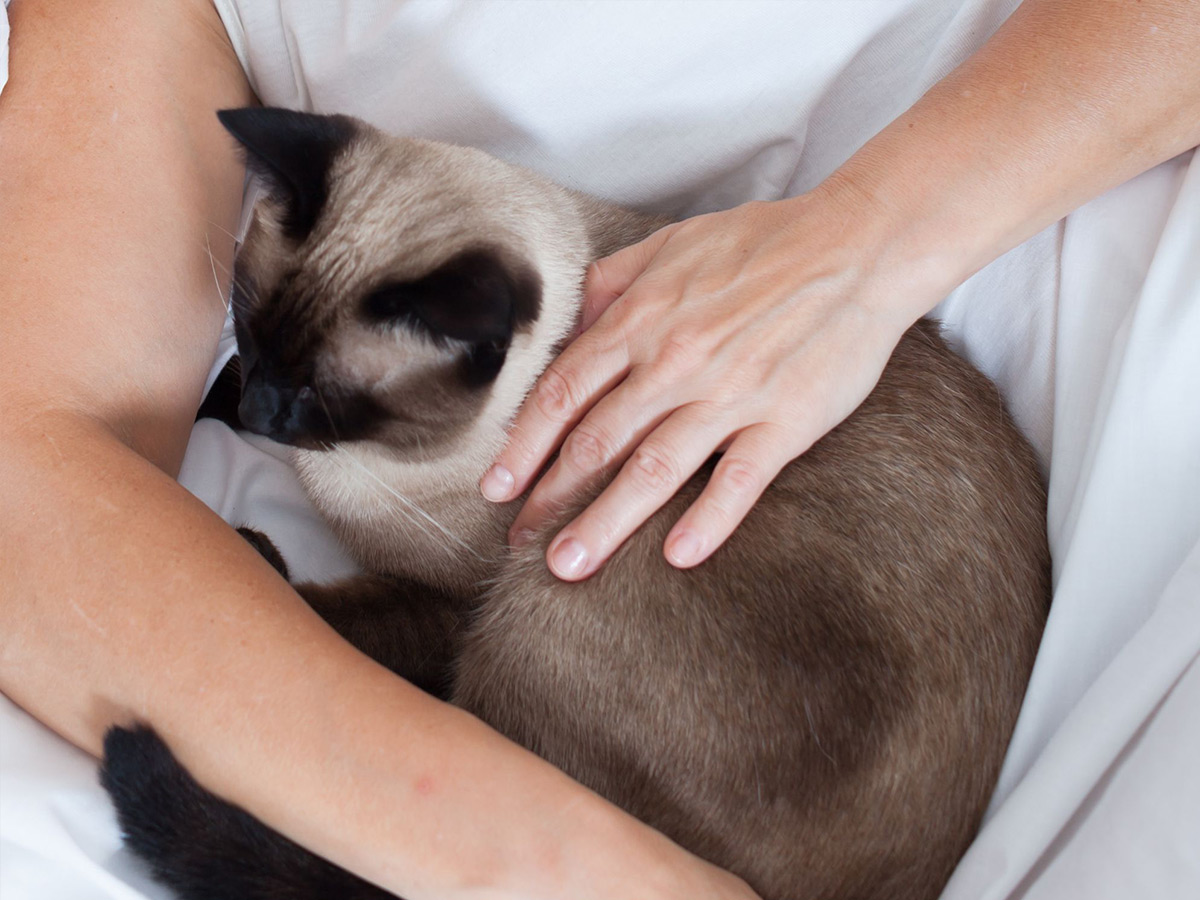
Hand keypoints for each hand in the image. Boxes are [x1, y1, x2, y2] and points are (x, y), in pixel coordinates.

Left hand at [480, 185, 941, 579]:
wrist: (858, 246)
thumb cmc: (762, 243)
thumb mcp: (670, 243)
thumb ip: (609, 284)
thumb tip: (565, 326)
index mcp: (642, 321)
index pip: (563, 393)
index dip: (523, 444)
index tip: (497, 487)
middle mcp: (675, 363)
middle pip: (596, 442)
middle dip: (550, 498)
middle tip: (519, 543)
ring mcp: (731, 395)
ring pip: (654, 469)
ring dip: (606, 522)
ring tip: (568, 566)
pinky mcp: (785, 420)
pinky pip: (740, 480)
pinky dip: (709, 520)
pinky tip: (677, 556)